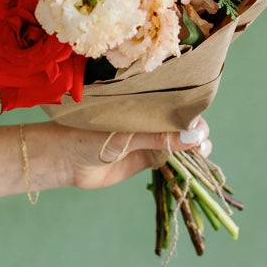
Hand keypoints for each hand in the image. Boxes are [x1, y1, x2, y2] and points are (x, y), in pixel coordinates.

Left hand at [54, 118, 211, 189]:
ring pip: (178, 141)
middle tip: (202, 143)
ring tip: (201, 153)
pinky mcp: (145, 158)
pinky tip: (193, 164)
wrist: (64, 160)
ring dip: (193, 147)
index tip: (200, 123)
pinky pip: (169, 158)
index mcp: (141, 102)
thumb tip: (194, 136)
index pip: (174, 103)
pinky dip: (183, 161)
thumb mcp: (125, 134)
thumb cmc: (87, 135)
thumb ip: (158, 137)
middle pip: (180, 123)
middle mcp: (147, 118)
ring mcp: (147, 138)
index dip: (191, 112)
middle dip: (196, 131)